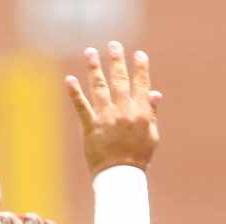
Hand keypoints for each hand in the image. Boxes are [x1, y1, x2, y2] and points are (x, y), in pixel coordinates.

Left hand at [66, 41, 161, 176]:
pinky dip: (74, 93)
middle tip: (113, 45)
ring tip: (90, 53)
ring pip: (100, 88)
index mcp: (141, 113)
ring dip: (94, 68)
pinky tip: (69, 79)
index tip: (139, 54)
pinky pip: (82, 106)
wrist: (121, 177)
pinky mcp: (91, 127)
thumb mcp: (150, 136)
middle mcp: (124, 112)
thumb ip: (151, 113)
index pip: (141, 85)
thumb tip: (156, 94)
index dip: (140, 69)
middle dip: (116, 61)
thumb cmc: (138, 159)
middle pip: (120, 81)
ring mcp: (107, 118)